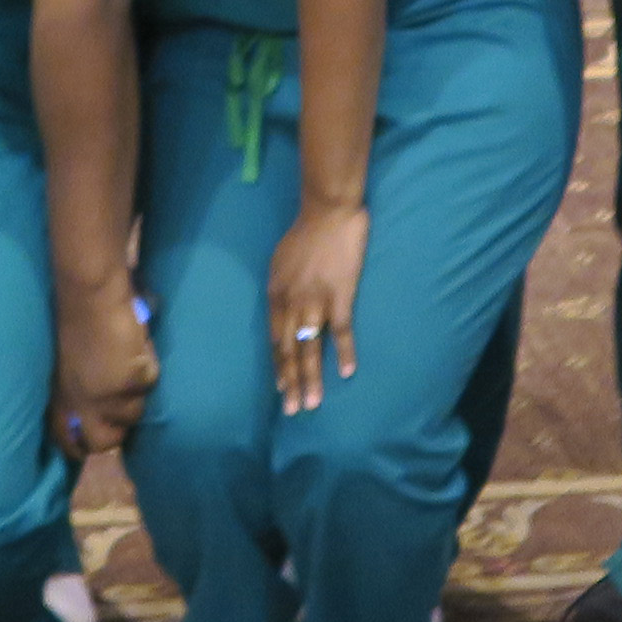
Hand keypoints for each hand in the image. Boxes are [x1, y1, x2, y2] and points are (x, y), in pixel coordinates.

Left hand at [50, 289, 156, 458]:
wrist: (91, 297)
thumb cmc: (76, 321)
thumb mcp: (66, 363)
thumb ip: (74, 388)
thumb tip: (90, 410)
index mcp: (60, 397)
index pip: (65, 438)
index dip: (78, 447)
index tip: (88, 446)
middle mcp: (83, 403)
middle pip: (104, 442)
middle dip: (117, 433)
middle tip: (123, 410)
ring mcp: (108, 396)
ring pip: (134, 414)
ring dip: (136, 393)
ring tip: (130, 364)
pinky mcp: (133, 382)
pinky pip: (150, 383)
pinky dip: (149, 368)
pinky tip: (138, 348)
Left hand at [270, 199, 365, 413]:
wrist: (328, 211)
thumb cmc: (305, 233)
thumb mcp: (280, 262)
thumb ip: (282, 288)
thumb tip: (283, 308)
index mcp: (276, 295)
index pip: (275, 339)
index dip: (279, 366)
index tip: (282, 388)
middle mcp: (291, 304)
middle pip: (288, 350)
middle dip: (290, 382)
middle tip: (292, 409)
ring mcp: (315, 302)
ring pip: (309, 348)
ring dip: (311, 378)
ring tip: (312, 403)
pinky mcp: (340, 296)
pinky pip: (341, 331)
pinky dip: (343, 353)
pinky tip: (346, 373)